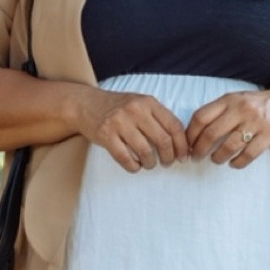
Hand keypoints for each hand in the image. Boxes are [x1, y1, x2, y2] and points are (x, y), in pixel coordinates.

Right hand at [72, 87, 190, 172]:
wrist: (86, 104)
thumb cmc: (118, 107)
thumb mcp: (140, 104)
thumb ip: (159, 118)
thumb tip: (181, 142)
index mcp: (148, 102)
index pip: (174, 126)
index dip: (182, 145)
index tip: (183, 156)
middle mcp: (135, 110)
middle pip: (163, 140)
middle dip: (169, 157)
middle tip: (167, 163)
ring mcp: (119, 122)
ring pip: (145, 151)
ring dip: (150, 163)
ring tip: (149, 164)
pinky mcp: (106, 135)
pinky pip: (125, 158)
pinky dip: (133, 167)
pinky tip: (135, 166)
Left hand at [185, 88, 269, 166]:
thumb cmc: (259, 104)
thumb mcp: (238, 99)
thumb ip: (220, 111)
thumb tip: (195, 130)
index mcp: (229, 100)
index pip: (201, 116)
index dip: (190, 133)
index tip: (187, 144)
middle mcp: (241, 109)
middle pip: (211, 133)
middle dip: (200, 149)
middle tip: (196, 157)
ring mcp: (255, 123)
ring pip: (229, 146)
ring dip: (218, 157)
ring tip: (216, 160)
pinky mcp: (268, 135)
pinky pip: (248, 154)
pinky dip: (238, 162)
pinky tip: (233, 164)